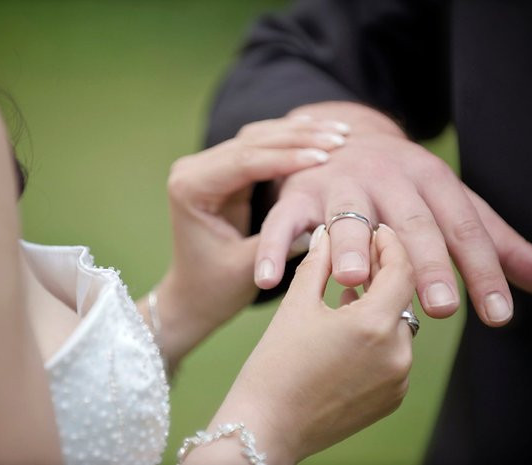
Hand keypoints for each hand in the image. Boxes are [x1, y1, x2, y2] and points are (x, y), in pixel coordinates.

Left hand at [152, 117, 346, 366]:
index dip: (287, 158)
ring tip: (339, 132)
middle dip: (297, 139)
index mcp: (191, 188)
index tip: (326, 157)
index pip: (244, 162)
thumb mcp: (245, 268)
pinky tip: (318, 133)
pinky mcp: (222, 169)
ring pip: (257, 138)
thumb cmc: (215, 287)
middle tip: (341, 137)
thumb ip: (278, 245)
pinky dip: (289, 142)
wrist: (192, 294)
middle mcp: (193, 170)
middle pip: (251, 143)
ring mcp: (207, 166)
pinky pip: (259, 147)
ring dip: (297, 135)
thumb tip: (323, 225)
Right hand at [185, 225, 414, 464]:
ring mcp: (397, 380)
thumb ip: (317, 263)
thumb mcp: (295, 305)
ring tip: (347, 294)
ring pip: (399, 327)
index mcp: (374, 325)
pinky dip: (378, 337)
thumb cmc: (275, 365)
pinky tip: (348, 330)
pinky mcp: (391, 399)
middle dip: (383, 275)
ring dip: (380, 307)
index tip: (379, 232)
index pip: (401, 269)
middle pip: (402, 298)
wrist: (267, 427)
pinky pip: (394, 355)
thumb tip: (326, 233)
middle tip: (358, 259)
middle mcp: (397, 353)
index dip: (391, 245)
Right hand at [254, 102, 531, 326]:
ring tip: (352, 279)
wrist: (343, 138)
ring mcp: (338, 183)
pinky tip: (268, 279)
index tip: (497, 316)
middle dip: (424, 262)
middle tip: (436, 306)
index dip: (481, 269)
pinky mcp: (298, 193)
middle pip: (409, 220)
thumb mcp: (450, 203)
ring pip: (346, 216)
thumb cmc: (403, 187)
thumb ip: (494, 241)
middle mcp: (386, 176)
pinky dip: (272, 247)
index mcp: (430, 177)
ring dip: (348, 246)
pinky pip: (281, 221)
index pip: (462, 225)